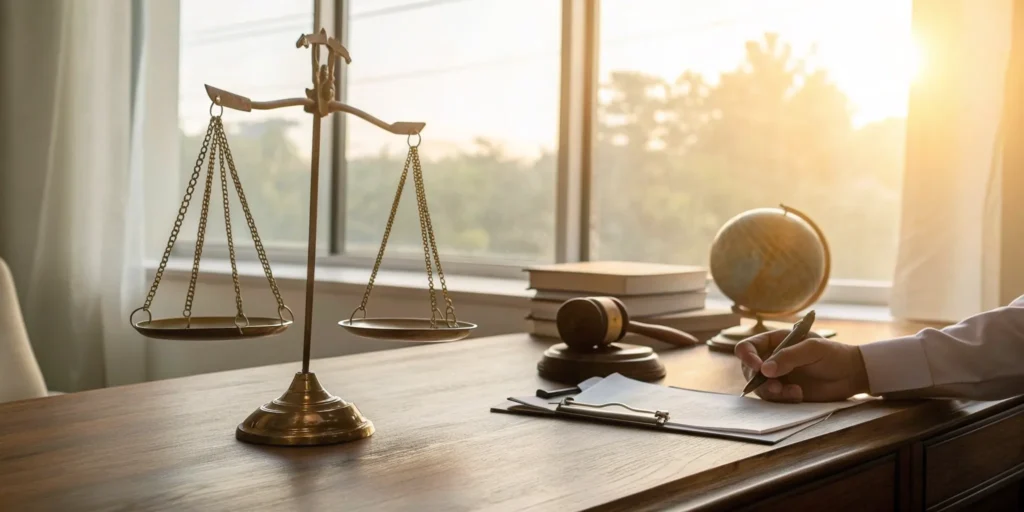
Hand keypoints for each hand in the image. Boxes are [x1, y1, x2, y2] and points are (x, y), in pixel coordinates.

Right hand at [734, 329, 869, 402]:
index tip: (758, 368)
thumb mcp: (813, 349)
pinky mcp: (785, 392)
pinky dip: (783, 399)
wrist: (852, 375)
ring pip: (760, 387)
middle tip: (776, 387)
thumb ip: (788, 357)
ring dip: (772, 392)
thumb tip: (764, 370)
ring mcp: (777, 377)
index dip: (747, 357)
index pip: (748, 347)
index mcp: (774, 341)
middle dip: (759, 380)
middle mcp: (771, 359)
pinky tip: (799, 395)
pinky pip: (773, 399)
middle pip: (749, 370)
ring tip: (795, 393)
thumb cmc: (834, 355)